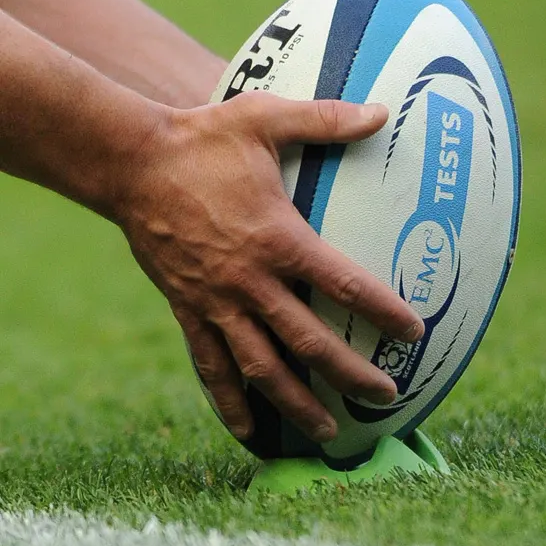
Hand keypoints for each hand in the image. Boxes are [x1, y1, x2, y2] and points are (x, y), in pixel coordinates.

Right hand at [118, 92, 423, 442]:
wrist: (130, 164)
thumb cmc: (202, 140)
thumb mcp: (265, 118)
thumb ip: (326, 119)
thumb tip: (382, 111)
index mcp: (279, 240)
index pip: (345, 285)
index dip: (384, 312)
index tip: (415, 334)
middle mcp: (251, 282)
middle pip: (311, 343)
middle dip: (352, 375)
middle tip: (385, 399)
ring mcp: (217, 303)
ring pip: (264, 369)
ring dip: (297, 405)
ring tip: (328, 434)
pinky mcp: (188, 311)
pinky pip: (212, 367)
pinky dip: (230, 403)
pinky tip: (249, 432)